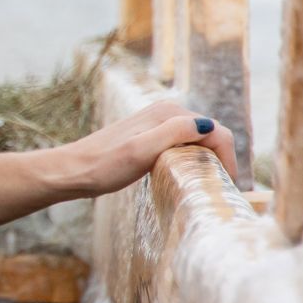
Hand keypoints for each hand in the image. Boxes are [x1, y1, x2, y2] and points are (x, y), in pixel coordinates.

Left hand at [48, 100, 238, 198]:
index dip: (229, 159)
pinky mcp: (151, 136)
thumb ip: (174, 134)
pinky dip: (194, 160)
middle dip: (222, 160)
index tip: (229, 188)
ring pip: (199, 141)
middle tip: (225, 190)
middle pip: (211, 135)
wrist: (73, 170)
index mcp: (170, 113)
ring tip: (213, 187)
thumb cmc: (105, 165)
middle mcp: (167, 112)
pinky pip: (184, 145)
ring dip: (210, 160)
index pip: (217, 132)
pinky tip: (191, 176)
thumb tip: (208, 126)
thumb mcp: (141, 151)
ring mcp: (158, 123)